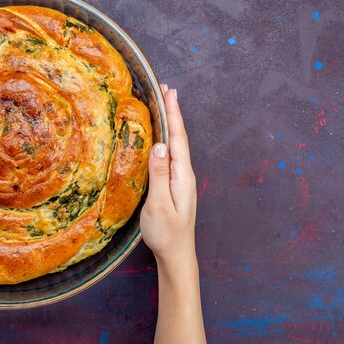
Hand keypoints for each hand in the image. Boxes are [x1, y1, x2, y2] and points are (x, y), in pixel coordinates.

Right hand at [141, 84, 196, 266]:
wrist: (176, 254)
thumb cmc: (166, 233)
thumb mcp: (160, 204)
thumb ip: (159, 175)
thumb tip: (159, 145)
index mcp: (182, 175)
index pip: (178, 138)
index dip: (173, 114)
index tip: (169, 92)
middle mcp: (184, 173)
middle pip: (179, 137)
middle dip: (173, 112)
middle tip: (166, 89)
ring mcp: (181, 179)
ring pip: (176, 144)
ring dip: (171, 123)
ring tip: (164, 104)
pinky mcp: (174, 184)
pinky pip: (171, 154)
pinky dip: (167, 138)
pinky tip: (161, 136)